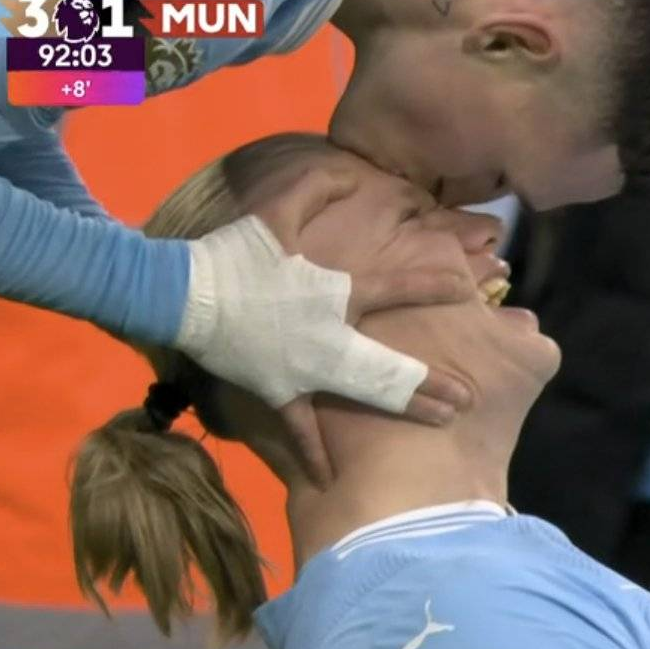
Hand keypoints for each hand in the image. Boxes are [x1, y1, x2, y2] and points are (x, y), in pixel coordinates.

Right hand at [175, 166, 508, 485]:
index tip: (469, 289)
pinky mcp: (279, 391)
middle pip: (392, 365)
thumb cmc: (234, 255)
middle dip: (432, 381)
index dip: (435, 285)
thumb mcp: (275, 211)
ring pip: (365, 396)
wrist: (180, 296)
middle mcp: (331, 337)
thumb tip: (347, 169)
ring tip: (444, 423)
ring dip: (406, 409)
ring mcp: (306, 370)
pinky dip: (312, 453)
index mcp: (337, 292)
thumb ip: (315, 188)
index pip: (398, 285)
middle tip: (469, 398)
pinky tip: (331, 479)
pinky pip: (300, 428)